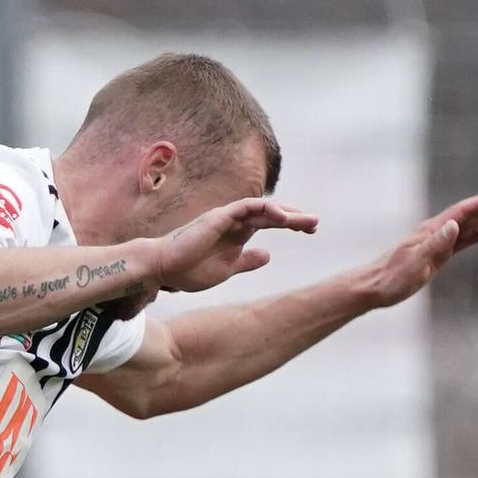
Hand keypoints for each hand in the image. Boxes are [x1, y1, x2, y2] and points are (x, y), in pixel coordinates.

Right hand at [153, 198, 319, 291]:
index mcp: (236, 234)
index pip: (269, 222)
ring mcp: (226, 217)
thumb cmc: (187, 271)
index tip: (310, 230)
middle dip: (295, 217)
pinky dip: (266, 209)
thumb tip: (268, 255)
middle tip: (316, 224)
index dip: (291, 223)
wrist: (161, 269)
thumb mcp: (227, 269)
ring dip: (286, 213)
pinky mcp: (219, 216)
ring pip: (263, 208)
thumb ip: (247, 261)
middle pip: (271, 213)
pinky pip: (248, 206)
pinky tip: (282, 217)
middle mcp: (234, 222)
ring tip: (305, 221)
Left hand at [361, 191, 477, 307]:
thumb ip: (435, 244)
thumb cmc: (391, 278)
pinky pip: (465, 241)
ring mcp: (438, 242)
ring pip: (471, 227)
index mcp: (433, 230)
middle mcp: (438, 231)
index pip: (467, 210)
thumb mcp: (415, 263)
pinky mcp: (438, 254)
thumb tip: (455, 224)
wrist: (373, 287)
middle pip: (472, 213)